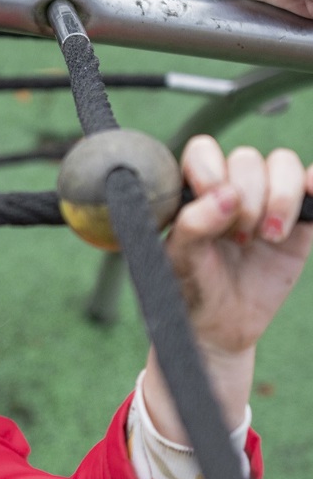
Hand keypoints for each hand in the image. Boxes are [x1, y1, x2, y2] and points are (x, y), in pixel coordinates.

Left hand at [142, 134, 312, 440]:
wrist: (221, 327)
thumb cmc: (191, 289)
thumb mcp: (179, 261)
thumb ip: (193, 226)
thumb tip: (226, 193)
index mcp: (192, 193)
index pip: (202, 151)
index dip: (212, 171)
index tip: (217, 203)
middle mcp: (228, 189)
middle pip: (247, 158)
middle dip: (248, 197)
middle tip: (238, 238)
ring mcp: (264, 201)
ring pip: (281, 163)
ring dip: (279, 198)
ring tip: (267, 237)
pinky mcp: (298, 219)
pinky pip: (311, 182)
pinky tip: (310, 194)